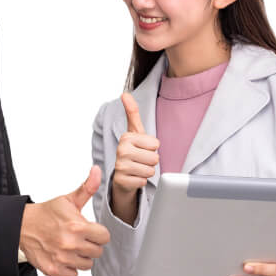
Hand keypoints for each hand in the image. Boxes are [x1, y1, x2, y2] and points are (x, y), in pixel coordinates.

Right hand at [19, 166, 110, 275]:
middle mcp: (71, 244)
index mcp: (77, 226)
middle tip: (78, 236)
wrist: (23, 225)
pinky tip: (63, 255)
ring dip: (81, 256)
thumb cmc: (47, 213)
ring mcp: (62, 259)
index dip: (98, 232)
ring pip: (87, 264)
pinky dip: (70, 267)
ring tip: (71, 245)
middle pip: (97, 252)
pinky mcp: (54, 270)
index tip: (89, 229)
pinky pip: (74, 274)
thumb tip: (97, 170)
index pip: (104, 237)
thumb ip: (88, 187)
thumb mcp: (69, 199)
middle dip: (90, 244)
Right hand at [111, 92, 159, 224]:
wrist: (121, 175)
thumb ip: (131, 112)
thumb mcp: (134, 132)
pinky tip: (133, 177)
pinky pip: (143, 181)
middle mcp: (121, 150)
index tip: (142, 148)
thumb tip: (124, 93)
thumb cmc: (132, 151)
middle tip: (141, 160)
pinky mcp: (121, 181)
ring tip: (137, 168)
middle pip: (155, 158)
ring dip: (147, 171)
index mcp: (126, 137)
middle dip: (151, 161)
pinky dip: (141, 181)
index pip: (156, 144)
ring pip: (150, 170)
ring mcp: (120, 166)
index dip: (152, 148)